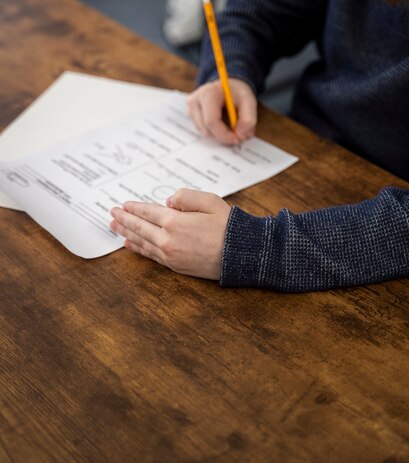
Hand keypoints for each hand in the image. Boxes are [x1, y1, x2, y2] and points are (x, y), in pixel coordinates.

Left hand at [110, 189, 230, 279]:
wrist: (241, 254)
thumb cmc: (229, 226)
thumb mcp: (210, 201)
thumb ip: (187, 197)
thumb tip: (168, 201)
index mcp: (175, 221)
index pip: (148, 212)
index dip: (134, 208)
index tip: (124, 205)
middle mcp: (168, 239)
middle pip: (140, 227)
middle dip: (124, 220)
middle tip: (112, 214)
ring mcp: (170, 255)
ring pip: (142, 242)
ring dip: (126, 234)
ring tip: (114, 228)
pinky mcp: (175, 266)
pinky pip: (151, 256)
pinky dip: (138, 249)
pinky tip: (129, 245)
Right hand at [187, 78, 256, 144]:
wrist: (228, 86)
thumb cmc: (237, 93)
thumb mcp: (249, 101)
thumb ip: (248, 119)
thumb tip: (241, 135)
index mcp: (208, 94)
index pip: (211, 121)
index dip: (224, 134)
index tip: (237, 139)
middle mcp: (195, 101)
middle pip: (206, 129)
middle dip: (223, 136)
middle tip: (238, 136)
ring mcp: (191, 109)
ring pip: (204, 132)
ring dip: (219, 134)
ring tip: (232, 126)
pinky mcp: (191, 114)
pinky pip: (203, 130)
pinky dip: (215, 131)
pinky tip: (223, 123)